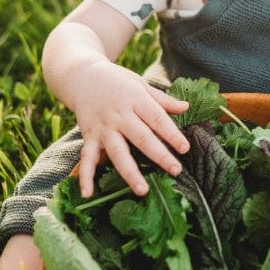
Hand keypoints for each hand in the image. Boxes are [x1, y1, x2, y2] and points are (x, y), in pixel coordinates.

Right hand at [69, 61, 189, 197]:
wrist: (82, 76)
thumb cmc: (117, 81)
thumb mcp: (141, 84)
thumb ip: (162, 99)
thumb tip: (186, 107)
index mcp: (136, 100)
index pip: (157, 119)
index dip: (171, 134)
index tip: (185, 148)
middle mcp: (119, 116)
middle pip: (141, 138)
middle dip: (159, 155)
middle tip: (176, 170)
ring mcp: (103, 128)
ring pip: (117, 153)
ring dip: (130, 173)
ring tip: (142, 190)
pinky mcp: (89, 137)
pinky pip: (86, 159)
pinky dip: (86, 177)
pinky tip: (88, 194)